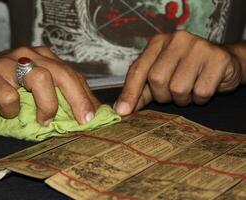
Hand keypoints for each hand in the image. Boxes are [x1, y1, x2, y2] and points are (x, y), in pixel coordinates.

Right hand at [0, 46, 99, 124]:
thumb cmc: (7, 83)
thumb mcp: (35, 86)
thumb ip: (56, 94)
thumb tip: (83, 114)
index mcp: (44, 57)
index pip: (72, 75)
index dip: (86, 96)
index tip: (94, 116)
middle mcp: (30, 55)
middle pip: (62, 74)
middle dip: (78, 99)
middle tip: (83, 120)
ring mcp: (9, 62)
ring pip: (40, 79)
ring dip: (47, 105)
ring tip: (44, 120)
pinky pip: (10, 95)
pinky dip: (13, 110)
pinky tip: (10, 113)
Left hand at [114, 31, 242, 114]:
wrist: (221, 62)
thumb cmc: (185, 70)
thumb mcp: (160, 76)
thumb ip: (141, 91)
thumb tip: (121, 110)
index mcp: (158, 43)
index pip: (138, 69)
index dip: (129, 92)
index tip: (122, 112)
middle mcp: (177, 40)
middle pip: (157, 79)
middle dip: (162, 95)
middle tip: (172, 93)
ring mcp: (199, 46)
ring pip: (179, 88)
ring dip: (182, 99)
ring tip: (189, 88)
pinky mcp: (218, 58)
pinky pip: (201, 92)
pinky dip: (200, 98)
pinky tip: (203, 87)